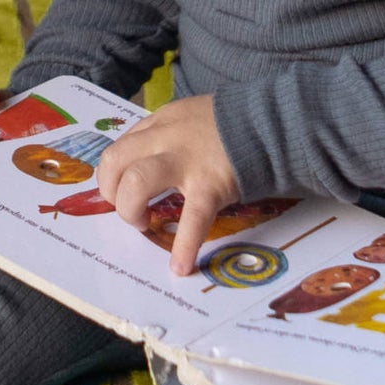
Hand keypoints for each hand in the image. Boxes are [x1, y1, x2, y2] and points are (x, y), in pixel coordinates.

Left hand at [97, 93, 238, 277]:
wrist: (274, 122)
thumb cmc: (234, 124)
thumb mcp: (192, 117)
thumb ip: (169, 136)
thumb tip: (148, 165)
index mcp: (161, 123)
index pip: (121, 147)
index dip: (114, 175)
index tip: (122, 191)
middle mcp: (166, 138)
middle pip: (115, 161)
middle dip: (111, 191)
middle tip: (130, 208)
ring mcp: (187, 161)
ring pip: (137, 182)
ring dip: (130, 210)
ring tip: (144, 225)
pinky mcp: (211, 184)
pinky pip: (192, 219)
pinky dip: (184, 246)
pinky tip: (181, 267)